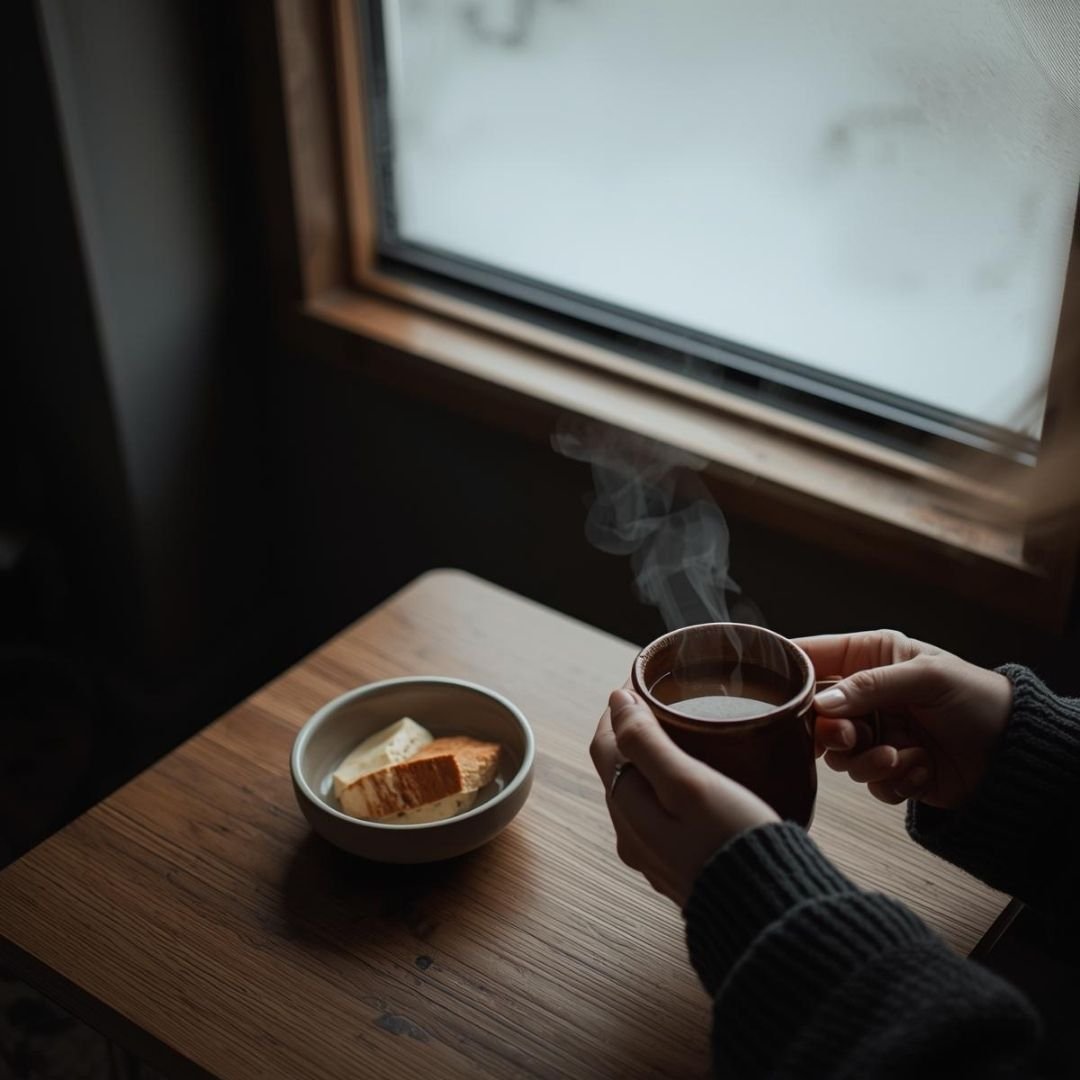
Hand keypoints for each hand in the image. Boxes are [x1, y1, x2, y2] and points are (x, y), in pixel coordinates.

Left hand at [590, 688, 778, 906]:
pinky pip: (663, 817)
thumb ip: (646, 742)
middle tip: (661, 703)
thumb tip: (615, 702)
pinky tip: (697, 783)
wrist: (772, 911)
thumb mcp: (687, 783)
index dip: (616, 711)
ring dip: (651, 762)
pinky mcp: (683, 868)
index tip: (638, 683)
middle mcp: (633, 837)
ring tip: (683, 735)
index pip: (604, 746)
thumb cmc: (733, 841)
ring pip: (641, 795)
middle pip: (619, 771)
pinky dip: (669, 789)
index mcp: (628, 811)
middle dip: (632, 733)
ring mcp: (657, 856)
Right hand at [795, 631, 1011, 809]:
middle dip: (834, 733)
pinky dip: (892, 780)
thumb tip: (821, 704)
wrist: (1016, 755)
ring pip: (838, 756)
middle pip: (816, 716)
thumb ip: (869, 686)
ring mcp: (876, 733)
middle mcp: (866, 695)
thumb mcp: (926, 677)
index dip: (791, 676)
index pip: (812, 658)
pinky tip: (921, 767)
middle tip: (855, 737)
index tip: (781, 697)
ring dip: (867, 761)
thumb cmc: (978, 699)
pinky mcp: (889, 769)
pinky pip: (867, 782)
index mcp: (869, 657)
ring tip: (901, 756)